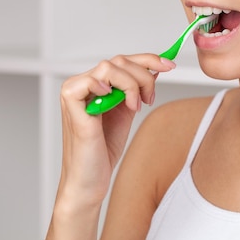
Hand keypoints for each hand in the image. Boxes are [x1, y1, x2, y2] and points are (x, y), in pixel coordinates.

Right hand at [55, 54, 175, 209]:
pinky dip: (107, 85)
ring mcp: (74, 91)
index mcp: (95, 84)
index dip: (148, 60)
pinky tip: (114, 99)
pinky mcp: (70, 102)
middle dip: (144, 76)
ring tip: (135, 106)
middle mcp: (83, 83)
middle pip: (119, 61)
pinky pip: (90, 80)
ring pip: (109, 66)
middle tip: (150, 99)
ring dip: (131, 84)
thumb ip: (136, 89)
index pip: (122, 61)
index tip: (169, 65)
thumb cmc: (103, 150)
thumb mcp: (127, 111)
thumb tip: (154, 69)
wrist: (90, 179)